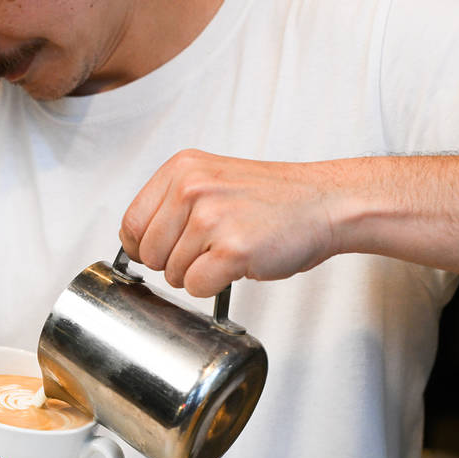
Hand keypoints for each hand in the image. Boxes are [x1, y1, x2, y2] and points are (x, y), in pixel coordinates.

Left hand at [119, 149, 338, 296]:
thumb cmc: (272, 200)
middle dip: (174, 263)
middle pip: (149, 254)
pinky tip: (239, 264)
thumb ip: (171, 204)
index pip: (131, 224)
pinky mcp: (232, 249)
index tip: (166, 250)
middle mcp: (191, 188)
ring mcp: (211, 218)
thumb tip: (135, 244)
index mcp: (181, 169)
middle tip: (209, 250)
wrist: (327, 203)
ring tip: (230, 250)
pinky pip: (197, 287)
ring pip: (173, 274)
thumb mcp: (212, 181)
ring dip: (199, 274)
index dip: (144, 247)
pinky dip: (215, 287)